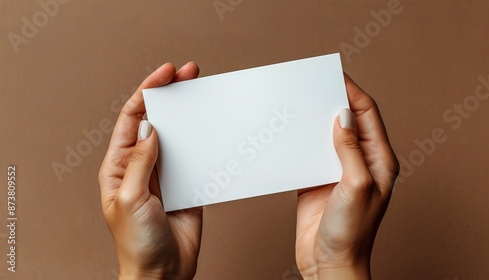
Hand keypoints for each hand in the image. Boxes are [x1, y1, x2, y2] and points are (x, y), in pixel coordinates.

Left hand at [98, 62, 202, 279]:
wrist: (163, 272)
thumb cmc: (137, 243)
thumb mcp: (132, 198)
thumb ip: (141, 161)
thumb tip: (151, 128)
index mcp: (119, 166)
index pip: (133, 119)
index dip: (147, 92)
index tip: (165, 74)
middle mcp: (142, 166)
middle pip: (157, 120)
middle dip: (170, 95)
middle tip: (188, 73)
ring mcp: (165, 174)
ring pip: (178, 136)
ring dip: (189, 116)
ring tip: (203, 94)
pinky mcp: (186, 185)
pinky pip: (195, 157)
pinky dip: (204, 141)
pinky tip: (212, 129)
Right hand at [295, 74, 399, 278]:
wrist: (329, 262)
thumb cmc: (351, 232)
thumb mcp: (355, 186)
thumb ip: (349, 150)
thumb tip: (342, 117)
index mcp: (378, 160)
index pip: (367, 115)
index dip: (353, 92)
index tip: (336, 76)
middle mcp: (359, 162)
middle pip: (347, 120)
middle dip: (332, 100)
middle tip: (313, 85)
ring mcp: (337, 170)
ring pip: (327, 134)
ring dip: (314, 119)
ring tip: (299, 104)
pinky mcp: (316, 180)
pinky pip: (310, 152)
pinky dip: (301, 140)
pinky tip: (290, 133)